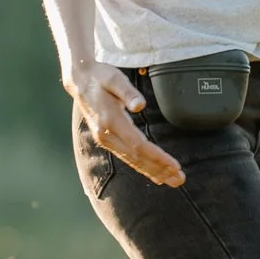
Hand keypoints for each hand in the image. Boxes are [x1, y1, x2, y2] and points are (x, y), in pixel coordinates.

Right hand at [70, 62, 182, 186]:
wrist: (80, 80)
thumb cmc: (101, 77)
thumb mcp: (114, 78)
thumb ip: (127, 92)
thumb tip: (140, 105)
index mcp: (110, 120)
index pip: (139, 145)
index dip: (157, 157)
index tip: (174, 165)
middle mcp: (106, 135)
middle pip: (137, 157)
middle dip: (160, 169)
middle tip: (180, 179)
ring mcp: (106, 139)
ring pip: (133, 161)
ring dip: (154, 172)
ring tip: (173, 181)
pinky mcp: (107, 140)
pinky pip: (128, 158)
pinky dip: (143, 168)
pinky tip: (156, 176)